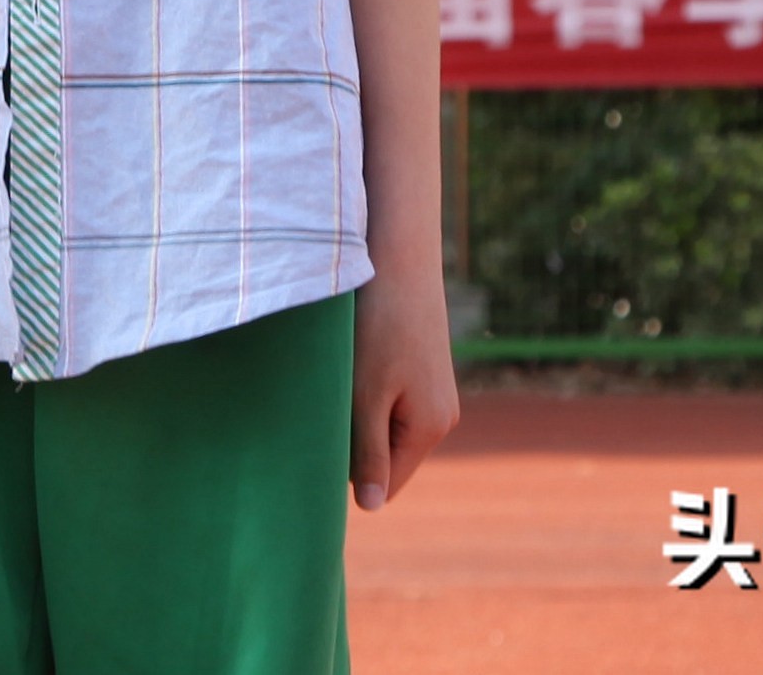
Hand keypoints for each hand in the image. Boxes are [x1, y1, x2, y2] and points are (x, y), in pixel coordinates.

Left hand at [348, 264, 457, 513]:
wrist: (399, 254)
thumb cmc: (378, 325)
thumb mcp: (366, 395)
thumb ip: (369, 453)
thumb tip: (370, 508)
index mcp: (430, 429)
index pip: (384, 485)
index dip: (347, 474)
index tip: (320, 442)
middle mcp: (441, 415)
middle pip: (384, 457)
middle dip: (353, 441)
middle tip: (326, 405)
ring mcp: (434, 390)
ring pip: (383, 426)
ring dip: (357, 412)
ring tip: (344, 374)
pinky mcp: (422, 367)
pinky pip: (389, 399)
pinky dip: (366, 388)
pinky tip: (355, 357)